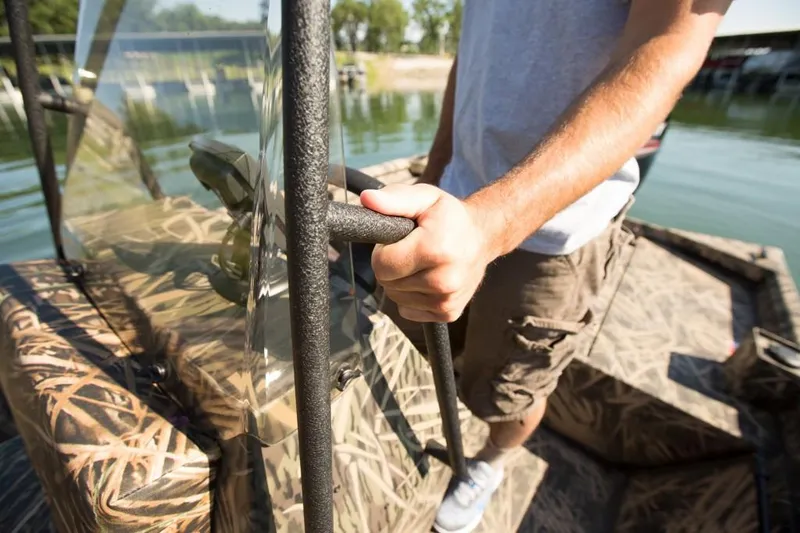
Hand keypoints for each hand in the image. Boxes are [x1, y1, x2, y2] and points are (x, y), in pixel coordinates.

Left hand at [360, 184, 495, 322]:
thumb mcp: (424, 198)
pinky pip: (408, 310)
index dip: (383, 251)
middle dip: (391, 266)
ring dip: (401, 282)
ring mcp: (447, 301)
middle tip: (410, 250)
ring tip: (420, 263)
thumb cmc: (449, 217)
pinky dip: (411, 296)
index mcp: (436, 250)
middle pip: (387, 283)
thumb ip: (394, 199)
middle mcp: (444, 281)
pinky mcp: (448, 313)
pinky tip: (427, 279)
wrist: (483, 238)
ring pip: (395, 298)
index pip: (382, 265)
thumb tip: (367, 199)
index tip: (399, 241)